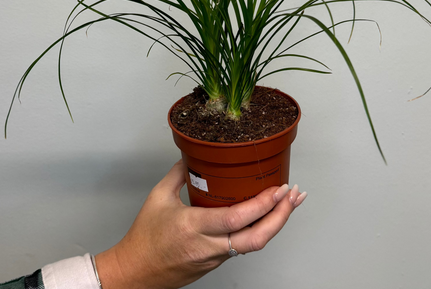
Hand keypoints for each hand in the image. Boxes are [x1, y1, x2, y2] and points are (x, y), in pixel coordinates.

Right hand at [95, 160, 306, 288]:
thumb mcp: (158, 197)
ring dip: (275, 224)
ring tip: (288, 205)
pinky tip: (267, 218)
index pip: (237, 219)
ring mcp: (214, 258)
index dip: (263, 205)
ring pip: (253, 245)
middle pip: (256, 238)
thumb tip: (192, 157)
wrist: (135, 273)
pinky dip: (259, 231)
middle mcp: (209, 246)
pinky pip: (242, 247)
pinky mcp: (215, 264)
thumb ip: (178, 174)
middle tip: (295, 197)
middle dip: (282, 217)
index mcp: (194, 227)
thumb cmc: (144, 238)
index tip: (279, 189)